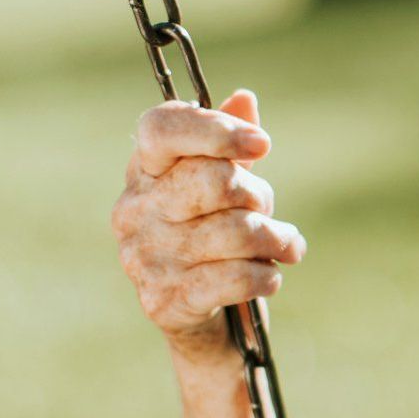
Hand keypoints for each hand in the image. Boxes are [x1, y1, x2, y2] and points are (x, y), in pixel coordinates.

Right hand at [110, 89, 306, 365]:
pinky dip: (266, 275)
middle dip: (257, 195)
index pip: (161, 128)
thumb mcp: (228, 186)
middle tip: (267, 210)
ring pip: (234, 231)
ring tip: (285, 246)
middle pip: (212, 180)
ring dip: (275, 238)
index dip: (215, 129)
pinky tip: (270, 275)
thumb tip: (244, 99)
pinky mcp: (164, 302)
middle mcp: (134, 211)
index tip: (263, 145)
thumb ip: (232, 142)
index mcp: (144, 171)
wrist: (205, 319)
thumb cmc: (217, 236)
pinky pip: (234, 277)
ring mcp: (143, 258)